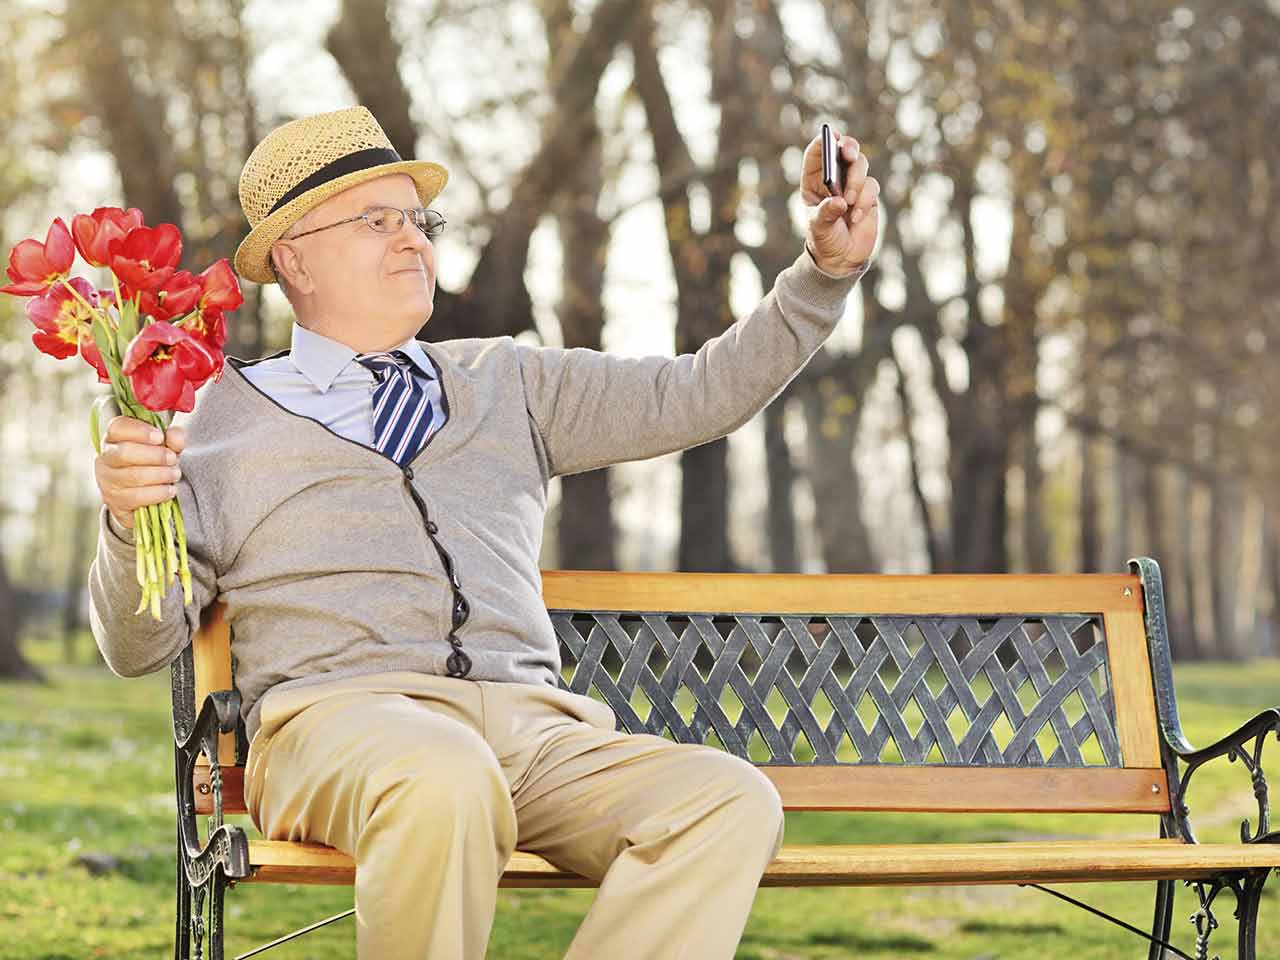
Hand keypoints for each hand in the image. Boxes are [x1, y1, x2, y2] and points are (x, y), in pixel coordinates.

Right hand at [94, 416, 185, 530]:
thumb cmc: (153, 464)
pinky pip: (137, 497)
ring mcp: (107, 480)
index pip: (118, 428)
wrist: (143, 498)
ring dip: (161, 474)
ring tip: (175, 474)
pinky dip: (158, 493)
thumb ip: (172, 438)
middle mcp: (105, 458)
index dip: (139, 431)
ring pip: (133, 476)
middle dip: (155, 456)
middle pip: (124, 453)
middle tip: (173, 458)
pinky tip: (170, 490)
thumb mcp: (166, 448)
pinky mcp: (115, 501)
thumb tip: (174, 434)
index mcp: (115, 438)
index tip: (160, 437)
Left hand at [800, 129, 880, 276]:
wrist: (842, 258)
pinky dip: (865, 200)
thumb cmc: (824, 240)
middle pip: (844, 150)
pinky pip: (871, 186)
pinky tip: (856, 217)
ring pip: (861, 165)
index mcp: (814, 181)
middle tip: (849, 154)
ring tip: (849, 203)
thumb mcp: (819, 228)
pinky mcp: (869, 195)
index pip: (816, 154)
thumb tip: (840, 202)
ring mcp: (853, 185)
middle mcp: (834, 178)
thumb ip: (826, 213)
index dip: (823, 141)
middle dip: (848, 148)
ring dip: (856, 182)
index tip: (831, 135)